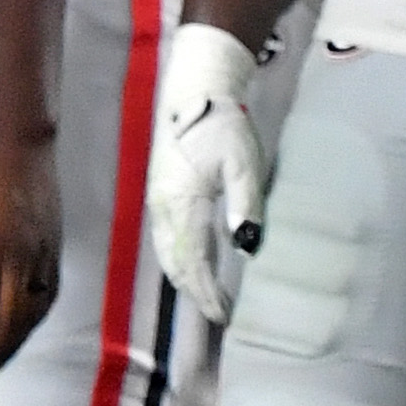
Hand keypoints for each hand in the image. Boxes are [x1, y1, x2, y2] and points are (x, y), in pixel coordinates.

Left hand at [0, 133, 59, 374]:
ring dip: (18, 336)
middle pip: (10, 316)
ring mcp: (41, 252)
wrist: (21, 148)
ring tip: (4, 355)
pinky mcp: (55, 246)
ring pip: (34, 307)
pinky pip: (50, 289)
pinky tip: (29, 324)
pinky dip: (39, 313)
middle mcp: (17, 257)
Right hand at [147, 20, 265, 324]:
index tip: (224, 314)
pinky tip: (190, 262)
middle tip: (217, 313)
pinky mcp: (161, 190)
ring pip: (167, 251)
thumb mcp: (244, 163)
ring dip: (184, 276)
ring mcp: (159, 199)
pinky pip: (165, 236)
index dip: (208, 292)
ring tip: (205, 296)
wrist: (197, 90)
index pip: (194, 261)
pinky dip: (177, 257)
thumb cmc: (224, 124)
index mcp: (184, 203)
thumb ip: (246, 204)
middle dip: (195, 291)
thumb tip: (246, 244)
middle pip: (176, 262)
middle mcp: (165, 207)